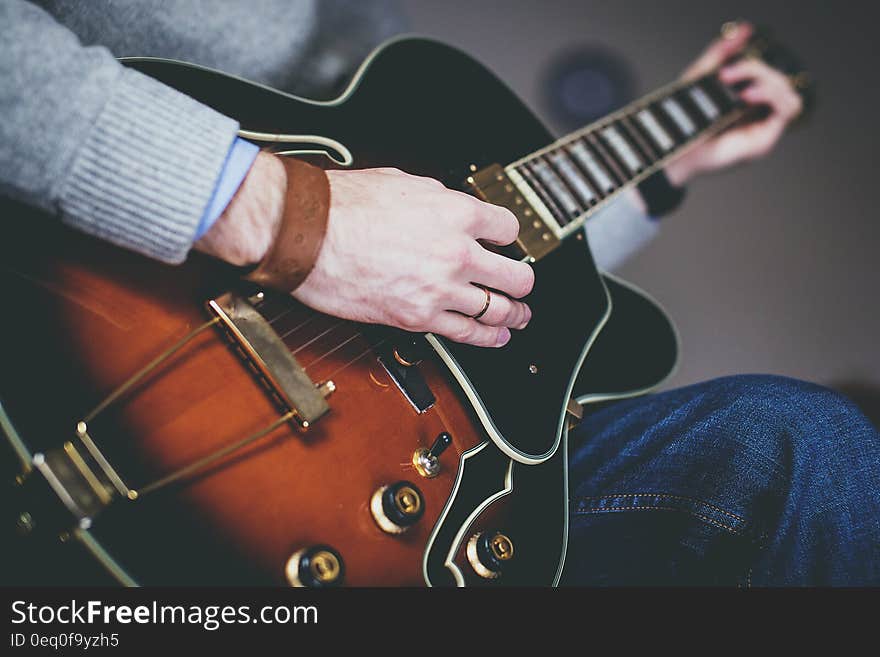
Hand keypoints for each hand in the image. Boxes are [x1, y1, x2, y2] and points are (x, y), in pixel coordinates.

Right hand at [197, 160, 533, 347]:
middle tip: (522, 284)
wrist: (307, 235)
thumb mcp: (402, 182)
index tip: (506, 243)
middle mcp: (457, 253)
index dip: (508, 236)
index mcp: (456, 213)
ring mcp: (441, 289)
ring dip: (514, 314)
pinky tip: (497, 337)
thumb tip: (449, 207)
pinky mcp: (419, 318)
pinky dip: (490, 338)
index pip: (509, 228)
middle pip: (517, 276)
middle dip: (522, 281)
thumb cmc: (342, 206)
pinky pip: (469, 334)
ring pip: (500, 309)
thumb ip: (437, 200)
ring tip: (519, 316)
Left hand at [665, 21, 803, 185]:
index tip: (723, 68)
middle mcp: (757, 115)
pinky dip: (773, 96)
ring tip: (738, 89)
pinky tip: (748, 96)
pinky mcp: (764, 142)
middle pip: (778, 79)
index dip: (752, 64)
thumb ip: (723, 52)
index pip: (767, 74)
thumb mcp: (702, 76)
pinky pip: (789, 109)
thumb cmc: (683, 119)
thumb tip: (747, 28)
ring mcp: (762, 129)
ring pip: (787, 91)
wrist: (671, 149)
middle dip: (754, 69)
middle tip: (724, 75)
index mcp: (746, 100)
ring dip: (766, 80)